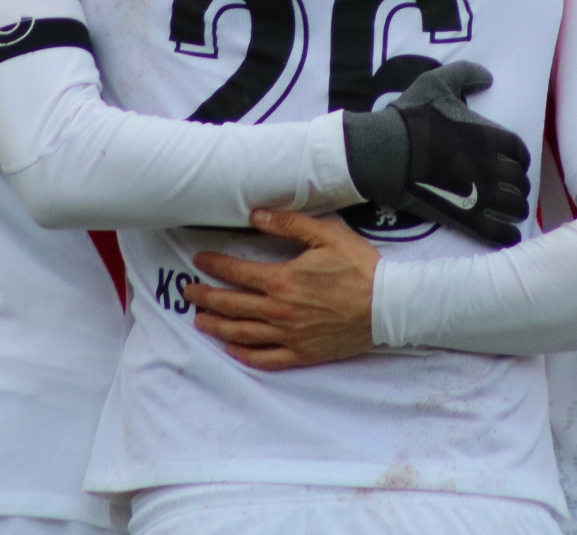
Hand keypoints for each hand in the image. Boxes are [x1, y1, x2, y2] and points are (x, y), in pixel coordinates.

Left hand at [182, 209, 379, 370]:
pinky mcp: (303, 354)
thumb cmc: (359, 267)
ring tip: (199, 321)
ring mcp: (290, 336)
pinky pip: (266, 359)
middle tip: (188, 292)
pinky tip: (232, 351)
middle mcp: (280, 311)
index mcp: (283, 281)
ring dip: (216, 327)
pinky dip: (245, 356)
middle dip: (205, 298)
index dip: (214, 266)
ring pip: (242, 334)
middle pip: (231, 305)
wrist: (388, 305)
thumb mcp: (326, 235)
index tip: (198, 261)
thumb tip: (255, 216)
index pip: (236, 273)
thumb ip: (288, 224)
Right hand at [382, 61, 531, 246]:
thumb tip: (488, 77)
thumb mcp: (436, 83)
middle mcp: (492, 166)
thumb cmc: (411, 117)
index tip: (512, 162)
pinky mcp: (465, 217)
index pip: (518, 151)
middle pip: (519, 180)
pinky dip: (508, 235)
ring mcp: (481, 194)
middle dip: (517, 184)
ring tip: (512, 211)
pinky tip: (509, 235)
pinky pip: (497, 232)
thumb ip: (466, 74)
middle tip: (511, 187)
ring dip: (516, 208)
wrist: (385, 152)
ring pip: (513, 206)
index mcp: (490, 136)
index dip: (518, 157)